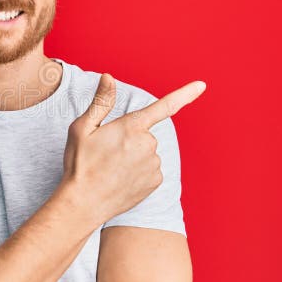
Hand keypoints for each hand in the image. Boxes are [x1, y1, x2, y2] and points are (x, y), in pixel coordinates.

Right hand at [62, 73, 205, 224]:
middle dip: (130, 138)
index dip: (184, 94)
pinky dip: (139, 172)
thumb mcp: (81, 128)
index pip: (163, 106)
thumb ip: (101, 101)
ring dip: (134, 156)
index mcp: (131, 126)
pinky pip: (151, 169)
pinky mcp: (156, 181)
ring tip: (111, 168)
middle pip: (145, 133)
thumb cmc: (79, 164)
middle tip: (107, 152)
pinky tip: (121, 179)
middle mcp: (148, 144)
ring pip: (147, 152)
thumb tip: (109, 77)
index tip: (201, 85)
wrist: (83, 204)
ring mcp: (154, 164)